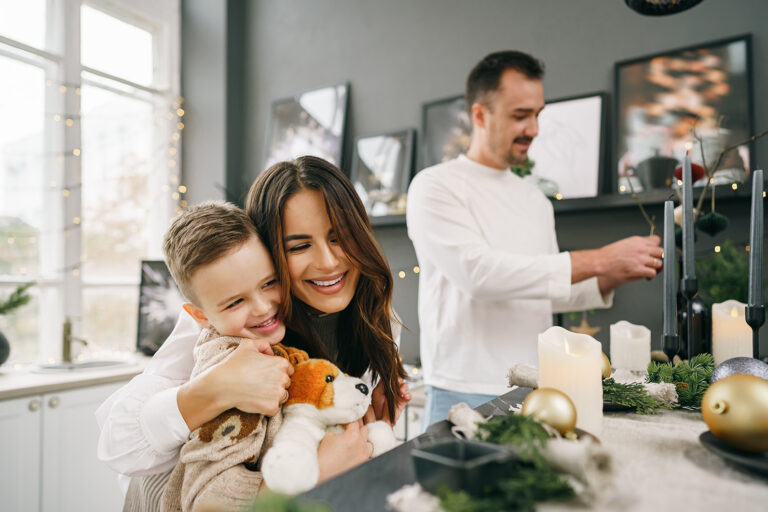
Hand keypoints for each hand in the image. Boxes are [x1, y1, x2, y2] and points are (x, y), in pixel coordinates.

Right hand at [178, 340, 292, 429]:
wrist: (222, 385)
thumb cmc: (234, 364)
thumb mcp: (248, 345)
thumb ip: (263, 344)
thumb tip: (271, 352)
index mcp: (281, 363)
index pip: (288, 370)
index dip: (278, 372)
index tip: (266, 375)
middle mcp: (283, 378)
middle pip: (286, 384)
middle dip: (276, 384)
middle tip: (260, 384)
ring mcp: (278, 394)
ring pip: (282, 396)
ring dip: (273, 396)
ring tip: (257, 393)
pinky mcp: (272, 407)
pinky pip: (274, 409)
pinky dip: (266, 407)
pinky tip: (255, 401)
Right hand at [317, 420, 371, 482]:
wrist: (321, 472)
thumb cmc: (323, 454)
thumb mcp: (329, 435)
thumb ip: (339, 430)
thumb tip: (343, 429)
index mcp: (353, 435)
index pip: (355, 421)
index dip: (349, 420)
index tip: (346, 420)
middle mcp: (361, 445)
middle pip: (364, 430)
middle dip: (357, 428)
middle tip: (349, 429)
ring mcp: (364, 456)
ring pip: (369, 443)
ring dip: (363, 440)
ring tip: (354, 442)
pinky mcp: (363, 464)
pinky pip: (367, 455)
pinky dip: (363, 452)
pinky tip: (356, 453)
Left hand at [364, 378, 411, 425]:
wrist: (380, 418)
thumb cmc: (377, 406)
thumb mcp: (377, 392)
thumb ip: (382, 384)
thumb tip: (386, 375)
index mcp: (387, 385)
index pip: (392, 377)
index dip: (394, 375)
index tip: (394, 376)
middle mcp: (394, 389)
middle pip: (400, 380)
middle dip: (400, 380)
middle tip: (398, 382)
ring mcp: (399, 394)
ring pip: (405, 386)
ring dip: (404, 387)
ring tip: (401, 391)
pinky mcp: (403, 401)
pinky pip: (408, 396)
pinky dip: (408, 394)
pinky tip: (405, 396)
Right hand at [596, 235, 662, 293]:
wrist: (600, 261)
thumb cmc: (609, 254)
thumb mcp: (625, 243)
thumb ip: (638, 245)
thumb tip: (648, 249)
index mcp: (637, 241)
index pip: (656, 240)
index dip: (656, 247)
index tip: (654, 252)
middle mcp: (640, 248)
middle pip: (660, 252)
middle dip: (658, 258)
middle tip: (653, 263)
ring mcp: (640, 259)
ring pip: (659, 263)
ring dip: (655, 268)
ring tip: (648, 270)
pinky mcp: (637, 269)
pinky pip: (653, 273)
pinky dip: (650, 275)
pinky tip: (645, 275)